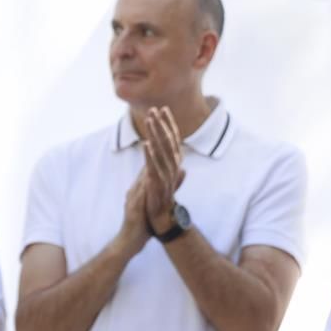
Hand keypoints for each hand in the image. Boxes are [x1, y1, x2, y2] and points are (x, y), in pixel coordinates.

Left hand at [139, 106, 186, 230]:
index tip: (163, 109)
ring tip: (149, 120)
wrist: (161, 221)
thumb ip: (174, 173)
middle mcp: (174, 167)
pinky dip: (150, 154)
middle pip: (169, 141)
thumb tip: (184, 169)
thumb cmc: (162, 200)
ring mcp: (167, 176)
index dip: (169, 124)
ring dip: (156, 133)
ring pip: (162, 150)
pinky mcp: (158, 184)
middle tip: (154, 109)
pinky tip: (146, 143)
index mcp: (175, 164)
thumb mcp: (168, 183)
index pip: (174, 139)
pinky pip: (154, 166)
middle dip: (161, 124)